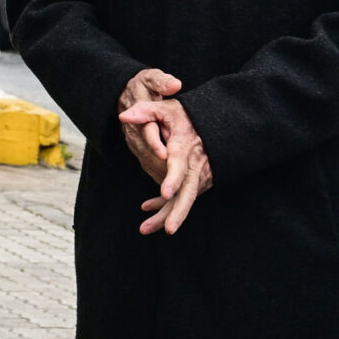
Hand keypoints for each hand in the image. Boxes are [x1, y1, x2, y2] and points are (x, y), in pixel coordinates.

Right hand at [117, 69, 183, 180]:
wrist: (126, 95)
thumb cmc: (143, 86)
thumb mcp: (151, 79)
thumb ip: (162, 82)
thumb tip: (175, 85)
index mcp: (138, 116)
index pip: (147, 132)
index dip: (155, 144)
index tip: (165, 154)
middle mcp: (134, 133)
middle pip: (147, 153)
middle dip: (161, 167)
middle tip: (178, 178)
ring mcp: (135, 143)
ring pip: (147, 162)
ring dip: (161, 174)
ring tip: (178, 185)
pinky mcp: (139, 150)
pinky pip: (149, 166)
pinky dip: (160, 174)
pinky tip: (174, 183)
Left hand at [125, 100, 212, 234]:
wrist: (214, 123)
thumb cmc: (186, 115)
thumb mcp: (166, 109)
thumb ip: (145, 111)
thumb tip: (124, 117)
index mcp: (184, 147)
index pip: (179, 166)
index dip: (173, 179)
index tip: (165, 193)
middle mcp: (194, 165)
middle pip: (188, 192)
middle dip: (178, 212)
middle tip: (169, 229)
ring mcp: (198, 176)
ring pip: (184, 200)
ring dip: (166, 216)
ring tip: (144, 229)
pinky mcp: (198, 182)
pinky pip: (181, 198)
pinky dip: (165, 207)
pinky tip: (147, 209)